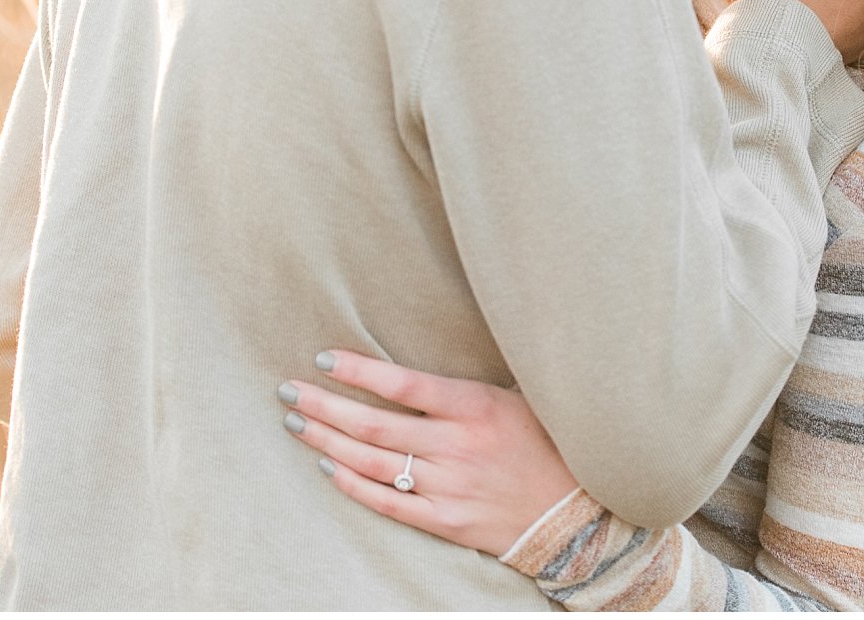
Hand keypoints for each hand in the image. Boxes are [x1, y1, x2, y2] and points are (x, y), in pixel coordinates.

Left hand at [279, 350, 579, 557]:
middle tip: (287, 391)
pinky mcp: (446, 522)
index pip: (404, 386)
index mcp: (475, 407)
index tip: (323, 359)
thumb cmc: (546, 442)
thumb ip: (468, 380)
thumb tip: (428, 340)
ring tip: (296, 423)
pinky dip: (354, 486)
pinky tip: (328, 467)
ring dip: (328, 442)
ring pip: (373, 464)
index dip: (359, 372)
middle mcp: (457, 447)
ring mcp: (449, 488)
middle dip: (323, 407)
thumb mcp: (517, 395)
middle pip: (374, 426)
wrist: (576, 514)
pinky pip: (389, 504)